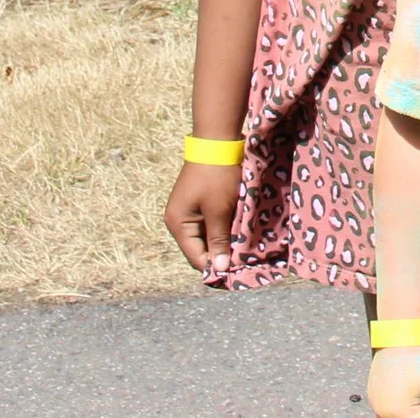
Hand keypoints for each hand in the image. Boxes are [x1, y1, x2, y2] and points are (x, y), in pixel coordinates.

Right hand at [163, 159, 239, 275]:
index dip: (214, 269)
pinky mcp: (198, 202)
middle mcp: (179, 220)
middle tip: (241, 266)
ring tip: (241, 253)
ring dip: (222, 243)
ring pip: (206, 237)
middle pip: (199, 249)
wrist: (216, 141)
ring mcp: (188, 211)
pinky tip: (237, 235)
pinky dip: (222, 230)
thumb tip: (219, 269)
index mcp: (178, 224)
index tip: (235, 278)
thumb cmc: (217, 176)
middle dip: (219, 257)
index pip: (195, 258)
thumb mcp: (219, 210)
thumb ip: (218, 240)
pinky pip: (210, 224)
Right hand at [367, 345, 419, 416]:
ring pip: (399, 416)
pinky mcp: (373, 396)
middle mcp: (383, 413)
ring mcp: (376, 404)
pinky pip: (390, 408)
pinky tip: (407, 385)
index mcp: (399, 414)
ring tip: (417, 385)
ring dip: (411, 408)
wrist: (401, 332)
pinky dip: (400, 403)